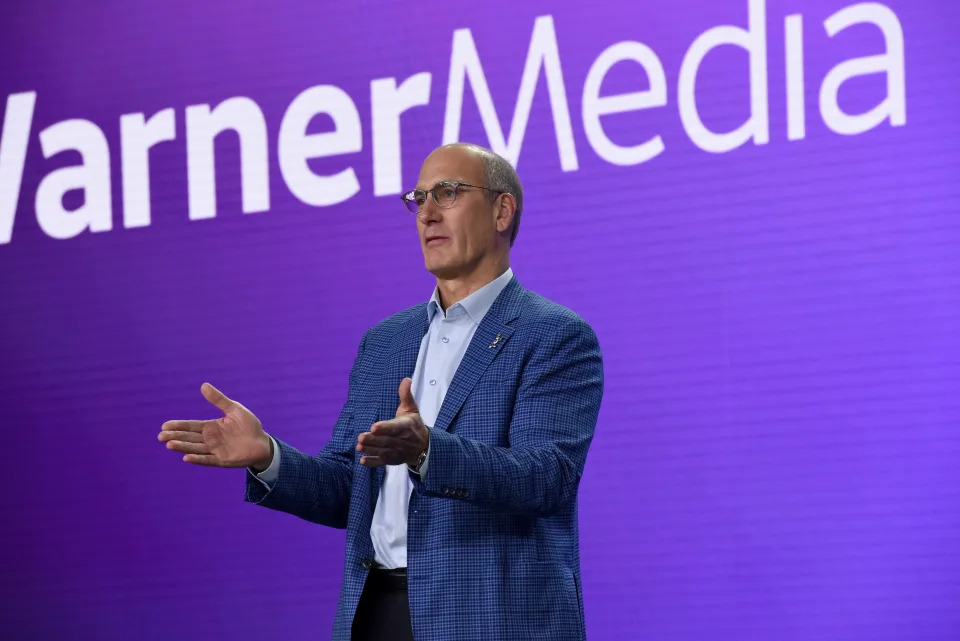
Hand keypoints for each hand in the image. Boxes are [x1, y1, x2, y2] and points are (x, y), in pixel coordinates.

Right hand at [158, 382, 272, 469]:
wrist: (263, 442)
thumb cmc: (249, 425)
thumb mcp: (234, 409)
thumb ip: (218, 399)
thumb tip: (203, 385)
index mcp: (212, 427)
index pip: (191, 426)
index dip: (178, 426)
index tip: (164, 425)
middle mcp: (210, 439)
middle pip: (189, 438)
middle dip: (175, 437)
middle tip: (161, 436)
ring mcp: (215, 450)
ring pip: (195, 448)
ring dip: (183, 447)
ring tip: (169, 445)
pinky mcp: (223, 460)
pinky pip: (208, 460)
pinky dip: (198, 459)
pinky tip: (186, 458)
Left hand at [357, 377, 428, 466]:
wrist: (424, 447)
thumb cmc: (414, 425)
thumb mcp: (412, 409)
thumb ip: (406, 395)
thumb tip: (406, 379)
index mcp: (406, 426)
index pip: (395, 427)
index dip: (385, 428)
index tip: (374, 426)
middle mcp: (402, 440)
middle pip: (386, 440)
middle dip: (373, 440)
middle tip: (361, 437)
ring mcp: (397, 451)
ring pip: (382, 451)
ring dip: (370, 449)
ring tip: (359, 446)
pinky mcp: (392, 460)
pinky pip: (382, 462)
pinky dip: (373, 462)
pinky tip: (363, 461)